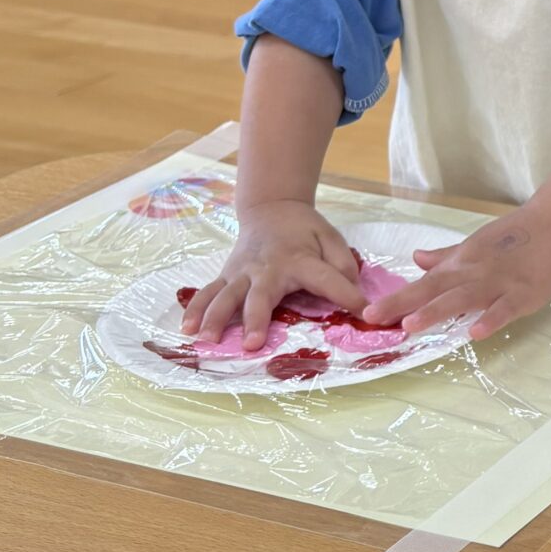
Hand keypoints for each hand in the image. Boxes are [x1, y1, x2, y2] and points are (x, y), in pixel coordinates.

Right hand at [180, 200, 361, 349]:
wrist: (271, 208)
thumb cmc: (304, 230)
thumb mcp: (331, 238)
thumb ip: (343, 264)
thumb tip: (352, 291)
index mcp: (300, 260)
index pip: (328, 279)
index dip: (347, 296)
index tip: (363, 313)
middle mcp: (267, 268)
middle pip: (260, 295)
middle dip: (256, 319)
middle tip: (252, 344)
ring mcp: (241, 273)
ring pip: (225, 296)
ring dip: (216, 318)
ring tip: (208, 340)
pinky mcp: (226, 276)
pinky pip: (208, 293)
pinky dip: (196, 310)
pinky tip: (187, 328)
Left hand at [359, 209, 550, 340]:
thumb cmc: (515, 236)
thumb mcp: (475, 245)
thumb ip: (447, 256)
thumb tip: (417, 259)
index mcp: (462, 263)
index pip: (424, 283)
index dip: (397, 298)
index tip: (369, 312)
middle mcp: (474, 273)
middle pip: (435, 290)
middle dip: (403, 304)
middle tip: (374, 318)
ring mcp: (499, 284)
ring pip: (463, 298)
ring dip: (437, 311)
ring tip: (411, 326)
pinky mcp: (524, 294)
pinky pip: (505, 308)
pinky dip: (490, 319)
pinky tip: (475, 332)